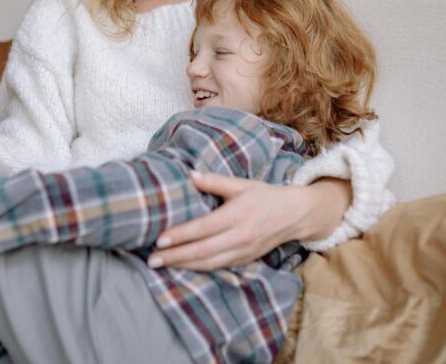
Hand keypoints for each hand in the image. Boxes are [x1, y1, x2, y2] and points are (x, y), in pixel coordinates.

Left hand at [148, 171, 303, 270]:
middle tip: (152, 259)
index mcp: (237, 215)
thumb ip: (214, 181)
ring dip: (183, 266)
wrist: (293, 215)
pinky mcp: (245, 260)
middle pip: (202, 251)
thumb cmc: (264, 196)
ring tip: (161, 265)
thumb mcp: (241, 184)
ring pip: (209, 263)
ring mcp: (243, 251)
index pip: (203, 228)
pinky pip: (218, 267)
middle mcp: (240, 236)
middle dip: (175, 256)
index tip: (160, 239)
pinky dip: (199, 269)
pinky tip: (182, 268)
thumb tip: (190, 175)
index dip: (180, 236)